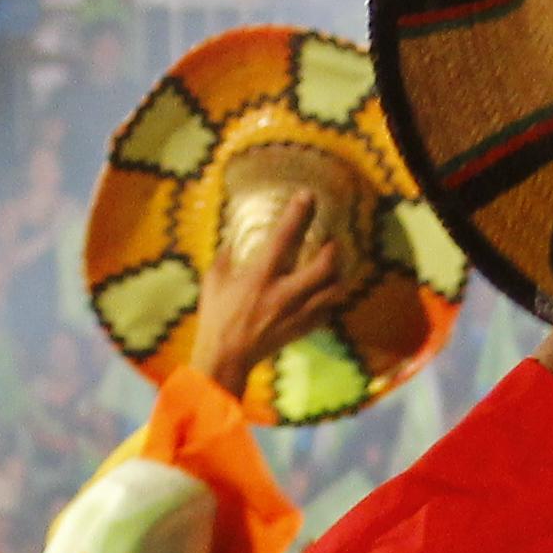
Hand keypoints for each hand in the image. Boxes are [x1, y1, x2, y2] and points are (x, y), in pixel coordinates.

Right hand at [186, 188, 349, 396]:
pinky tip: (325, 292)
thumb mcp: (214, 280)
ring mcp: (296, 313)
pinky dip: (331, 298)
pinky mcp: (302, 328)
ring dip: (338, 273)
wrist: (226, 358)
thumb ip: (226, 256)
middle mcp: (284, 293)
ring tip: (334, 265)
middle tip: (331, 241)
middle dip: (333, 249)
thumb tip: (233, 238)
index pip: (286, 237)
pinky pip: (329, 310)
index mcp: (261, 276)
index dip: (299, 213)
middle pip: (325, 266)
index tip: (308, 195)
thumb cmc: (216, 317)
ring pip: (334, 289)